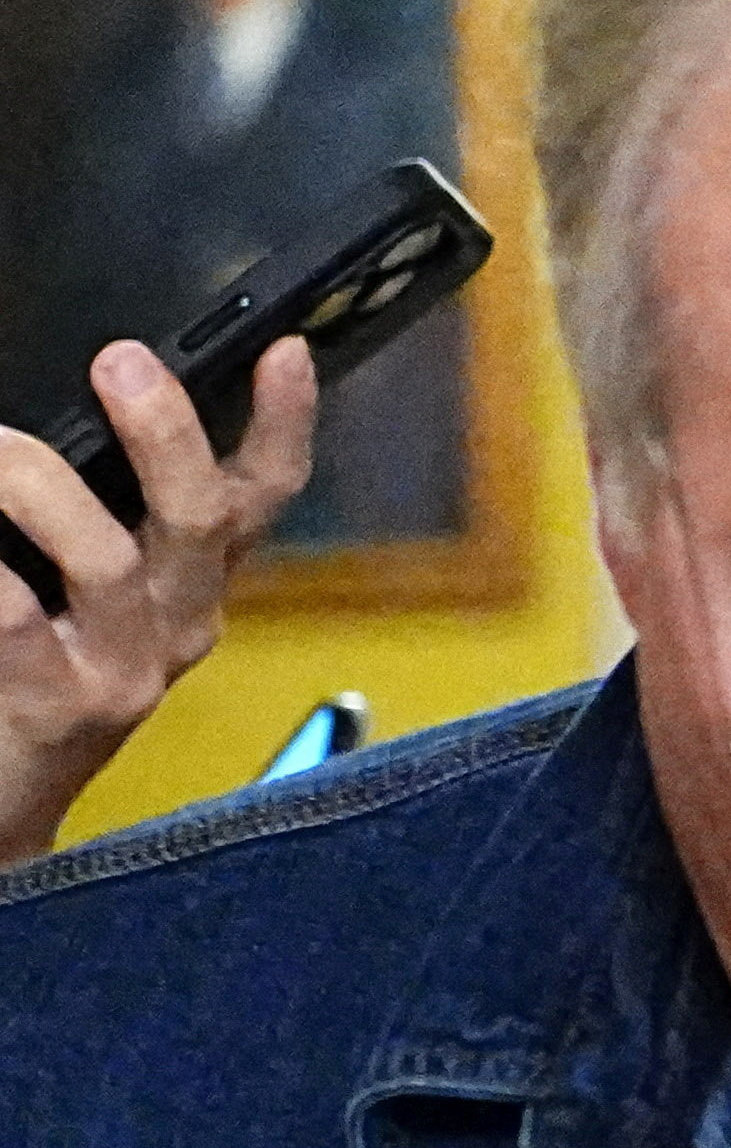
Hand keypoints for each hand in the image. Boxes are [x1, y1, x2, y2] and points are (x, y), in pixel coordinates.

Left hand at [0, 334, 318, 857]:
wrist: (4, 800)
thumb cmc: (37, 673)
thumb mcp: (98, 592)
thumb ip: (110, 516)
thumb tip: (91, 412)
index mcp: (196, 585)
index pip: (264, 496)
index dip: (285, 422)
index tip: (283, 347)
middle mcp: (180, 625)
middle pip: (205, 518)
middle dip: (169, 432)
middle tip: (120, 362)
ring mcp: (124, 671)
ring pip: (105, 558)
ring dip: (39, 486)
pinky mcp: (55, 704)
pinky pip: (14, 615)